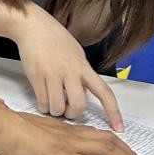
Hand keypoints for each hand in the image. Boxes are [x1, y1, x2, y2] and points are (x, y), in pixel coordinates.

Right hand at [0, 111, 146, 154]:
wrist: (1, 129)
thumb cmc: (10, 132)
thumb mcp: (32, 136)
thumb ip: (45, 142)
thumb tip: (47, 151)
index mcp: (65, 130)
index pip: (97, 135)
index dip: (115, 144)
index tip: (125, 154)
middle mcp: (71, 134)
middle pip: (109, 141)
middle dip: (129, 154)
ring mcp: (69, 145)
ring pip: (108, 150)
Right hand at [11, 5, 123, 130]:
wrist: (33, 26)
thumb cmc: (56, 39)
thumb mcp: (76, 54)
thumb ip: (82, 73)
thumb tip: (85, 91)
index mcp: (83, 67)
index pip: (104, 92)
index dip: (113, 112)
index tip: (119, 128)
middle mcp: (70, 71)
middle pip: (78, 105)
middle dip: (72, 113)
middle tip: (67, 110)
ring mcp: (52, 74)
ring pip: (58, 108)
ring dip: (55, 112)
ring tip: (52, 104)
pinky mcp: (36, 76)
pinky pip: (42, 102)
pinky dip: (43, 106)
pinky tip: (43, 99)